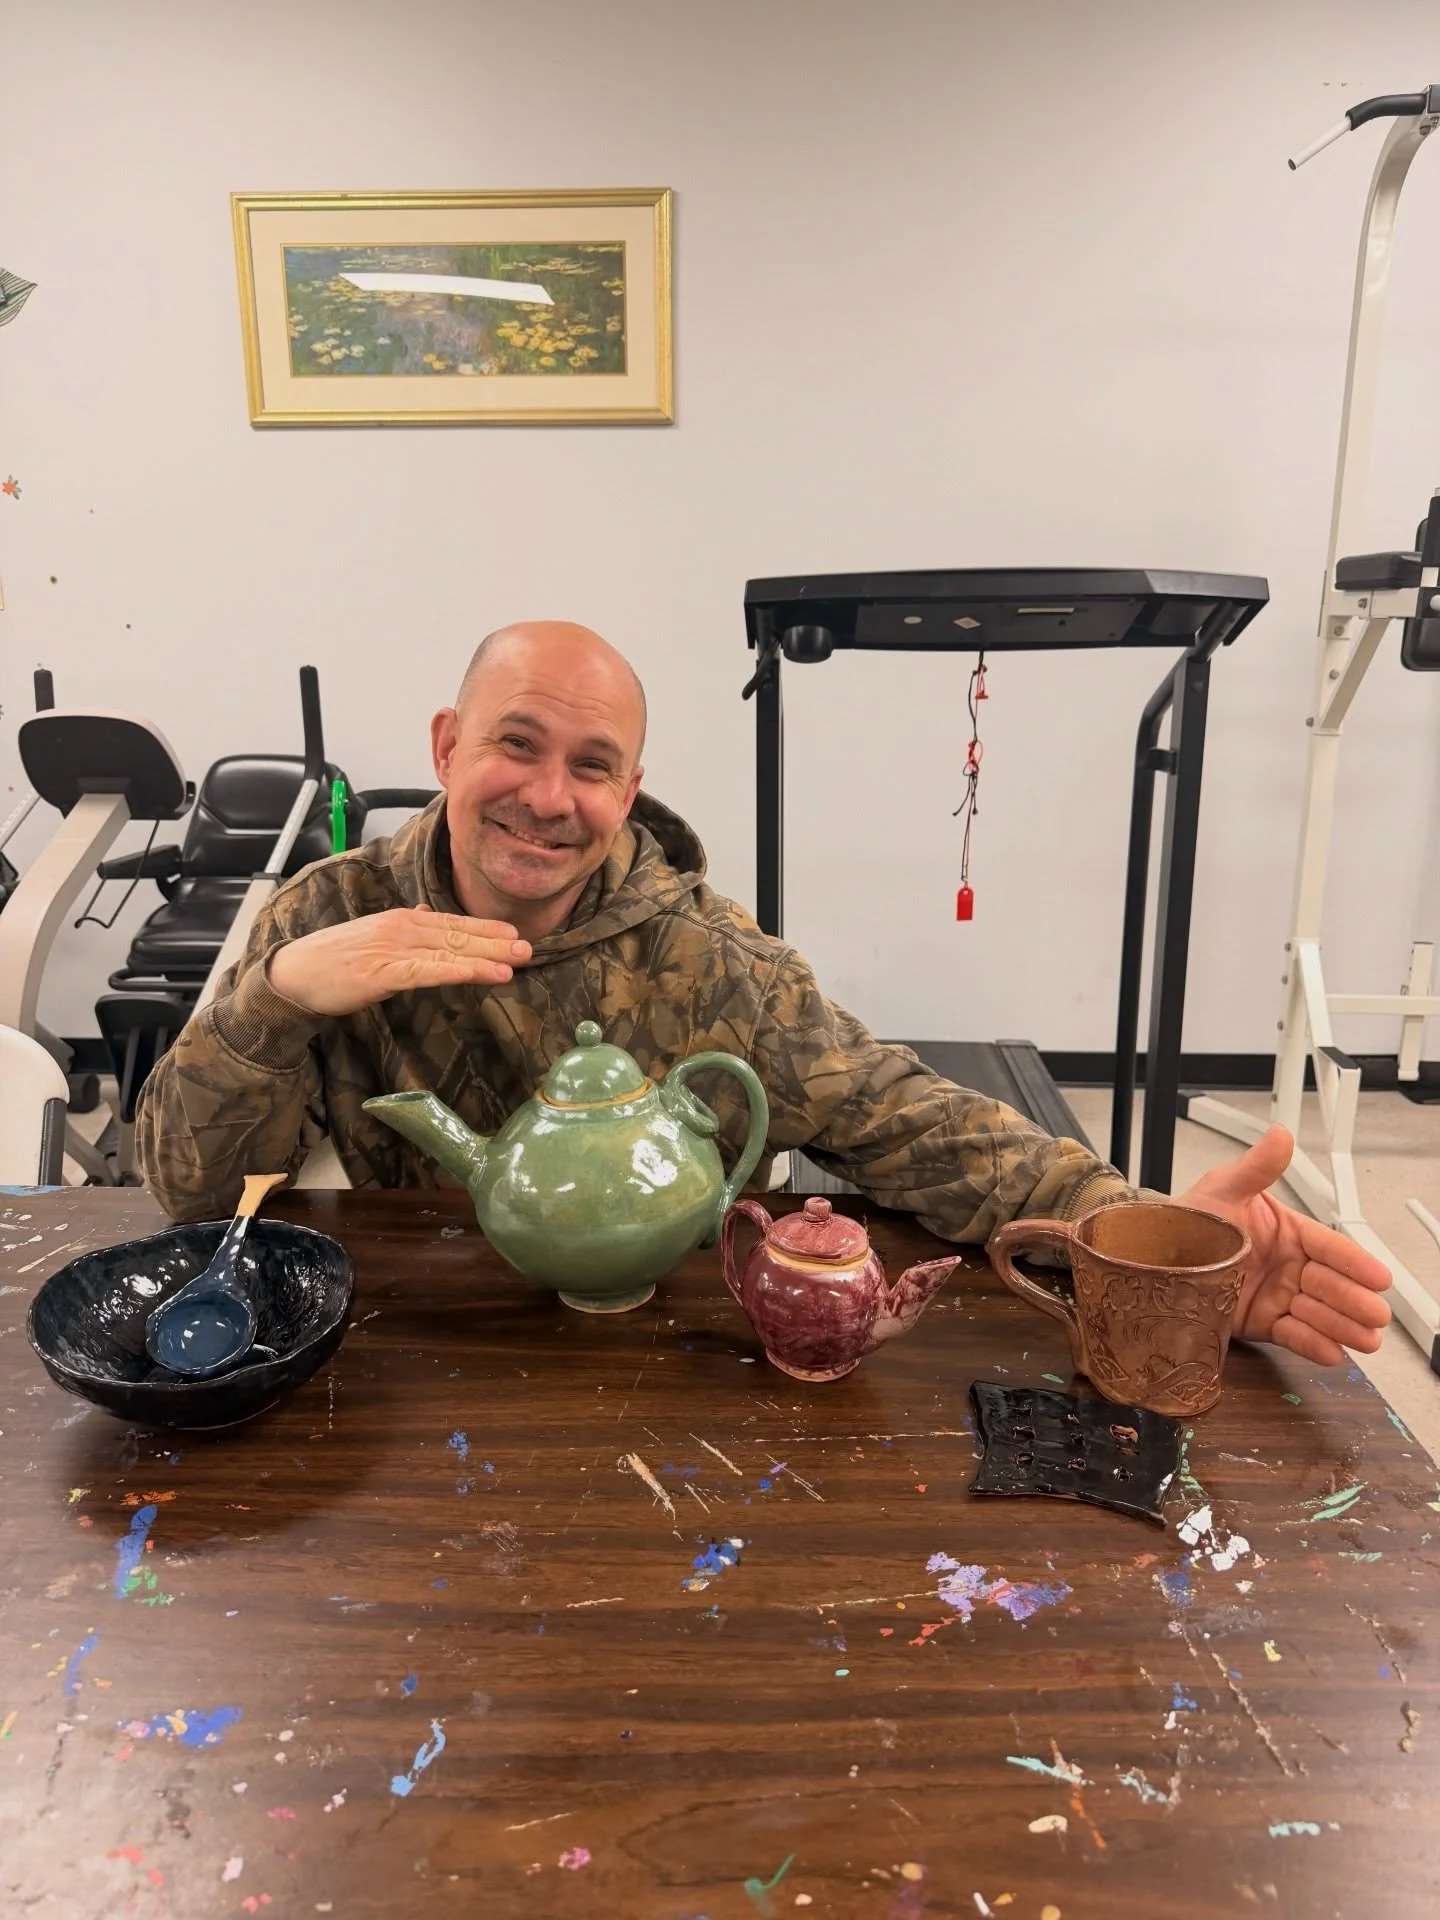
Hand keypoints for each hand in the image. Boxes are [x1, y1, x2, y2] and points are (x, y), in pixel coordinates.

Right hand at [266, 907, 530, 1017]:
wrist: (292, 974)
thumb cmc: (331, 961)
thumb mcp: (372, 938)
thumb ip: (403, 928)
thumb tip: (428, 913)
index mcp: (400, 920)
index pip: (450, 922)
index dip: (484, 928)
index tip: (512, 933)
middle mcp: (401, 928)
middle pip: (457, 933)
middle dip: (495, 940)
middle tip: (530, 945)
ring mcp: (394, 949)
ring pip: (450, 950)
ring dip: (487, 955)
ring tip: (518, 959)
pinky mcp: (385, 972)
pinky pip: (432, 971)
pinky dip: (463, 971)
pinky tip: (487, 974)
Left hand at [1177, 1125, 1390, 1364]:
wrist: (1155, 1255)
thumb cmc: (1191, 1217)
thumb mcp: (1224, 1188)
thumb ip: (1257, 1168)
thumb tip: (1280, 1136)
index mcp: (1288, 1233)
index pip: (1330, 1248)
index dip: (1356, 1263)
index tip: (1379, 1277)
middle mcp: (1288, 1266)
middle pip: (1332, 1285)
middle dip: (1355, 1300)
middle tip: (1375, 1314)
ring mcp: (1278, 1296)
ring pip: (1319, 1314)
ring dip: (1343, 1326)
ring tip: (1365, 1339)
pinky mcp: (1262, 1323)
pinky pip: (1293, 1336)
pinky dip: (1313, 1345)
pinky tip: (1332, 1352)